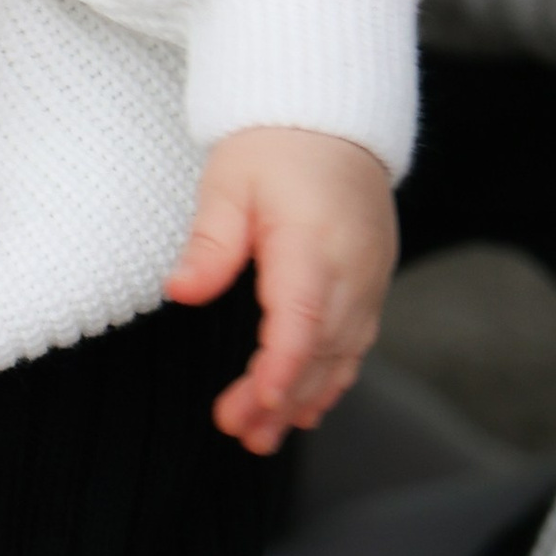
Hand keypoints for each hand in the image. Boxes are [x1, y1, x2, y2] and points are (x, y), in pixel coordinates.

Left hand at [164, 123, 397, 451]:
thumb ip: (211, 241)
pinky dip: (331, 377)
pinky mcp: (371, 283)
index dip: (283, 365)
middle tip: (238, 431)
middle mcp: (351, 268)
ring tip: (263, 436)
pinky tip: (305, 408)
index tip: (258, 400)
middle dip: (281, 397)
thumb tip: (183, 291)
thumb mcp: (229, 181)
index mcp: (312, 240)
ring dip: (305, 398)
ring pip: (342, 354)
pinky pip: (356, 342)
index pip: (302, 316)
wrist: (333, 118)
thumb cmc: (276, 145)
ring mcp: (368, 279)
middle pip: (320, 348)